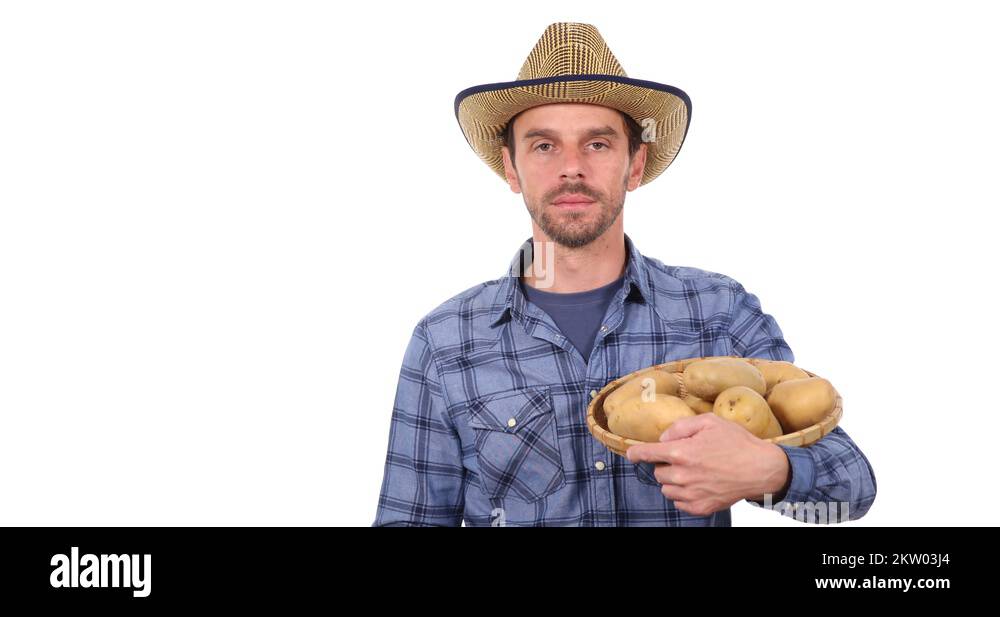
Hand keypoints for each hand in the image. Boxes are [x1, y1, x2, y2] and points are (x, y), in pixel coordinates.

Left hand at [625, 413, 790, 516]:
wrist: (761, 469)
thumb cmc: (737, 443)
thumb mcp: (709, 422)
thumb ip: (681, 426)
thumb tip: (663, 437)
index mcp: (682, 452)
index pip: (647, 453)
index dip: (636, 453)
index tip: (631, 454)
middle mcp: (682, 475)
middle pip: (658, 472)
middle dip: (666, 464)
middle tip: (686, 458)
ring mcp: (691, 494)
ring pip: (666, 488)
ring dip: (673, 480)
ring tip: (693, 472)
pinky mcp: (700, 507)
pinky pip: (678, 502)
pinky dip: (683, 495)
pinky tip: (698, 485)